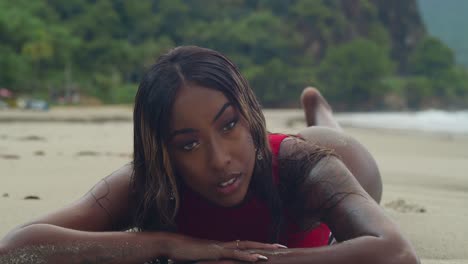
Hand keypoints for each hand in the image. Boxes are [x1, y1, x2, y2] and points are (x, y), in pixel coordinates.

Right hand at [167, 235, 284, 262]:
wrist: (172, 246)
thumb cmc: (185, 254)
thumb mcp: (202, 260)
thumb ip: (212, 261)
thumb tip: (219, 263)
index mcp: (223, 247)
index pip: (245, 246)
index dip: (259, 247)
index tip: (272, 249)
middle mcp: (225, 245)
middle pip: (250, 244)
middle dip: (267, 246)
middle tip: (283, 247)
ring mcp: (221, 247)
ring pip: (246, 247)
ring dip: (262, 249)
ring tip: (277, 251)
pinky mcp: (217, 252)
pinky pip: (236, 254)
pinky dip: (248, 256)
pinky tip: (259, 259)